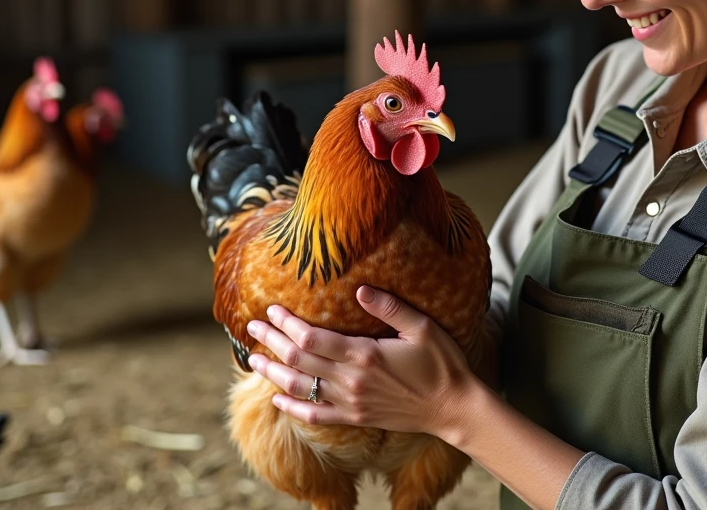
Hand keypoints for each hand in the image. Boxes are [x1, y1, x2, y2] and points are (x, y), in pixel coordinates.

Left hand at [245, 286, 479, 439]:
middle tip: (252, 326)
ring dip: (273, 373)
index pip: (312, 339)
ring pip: (300, 388)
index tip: (272, 309)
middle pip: (299, 361)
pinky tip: (276, 399)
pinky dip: (292, 408)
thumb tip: (360, 288)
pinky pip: (316, 416)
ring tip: (254, 359)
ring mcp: (351, 403)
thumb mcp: (422, 327)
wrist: (453, 408)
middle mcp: (352, 381)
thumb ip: (390, 307)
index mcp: (365, 355)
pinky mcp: (356, 418)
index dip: (288, 324)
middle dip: (272, 342)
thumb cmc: (441, 363)